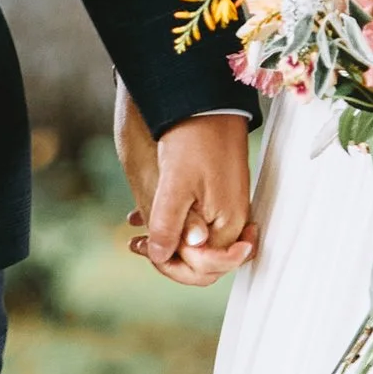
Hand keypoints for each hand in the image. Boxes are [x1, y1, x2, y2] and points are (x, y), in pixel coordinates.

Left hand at [130, 110, 256, 287]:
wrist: (206, 104)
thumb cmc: (194, 140)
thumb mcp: (175, 185)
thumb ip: (168, 225)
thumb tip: (161, 257)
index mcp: (229, 224)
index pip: (206, 269)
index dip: (174, 266)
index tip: (148, 249)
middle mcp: (234, 222)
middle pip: (206, 263)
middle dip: (171, 260)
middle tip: (140, 245)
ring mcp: (228, 209)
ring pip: (199, 245)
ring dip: (169, 244)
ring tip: (138, 237)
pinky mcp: (218, 197)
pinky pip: (199, 225)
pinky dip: (174, 227)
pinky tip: (145, 219)